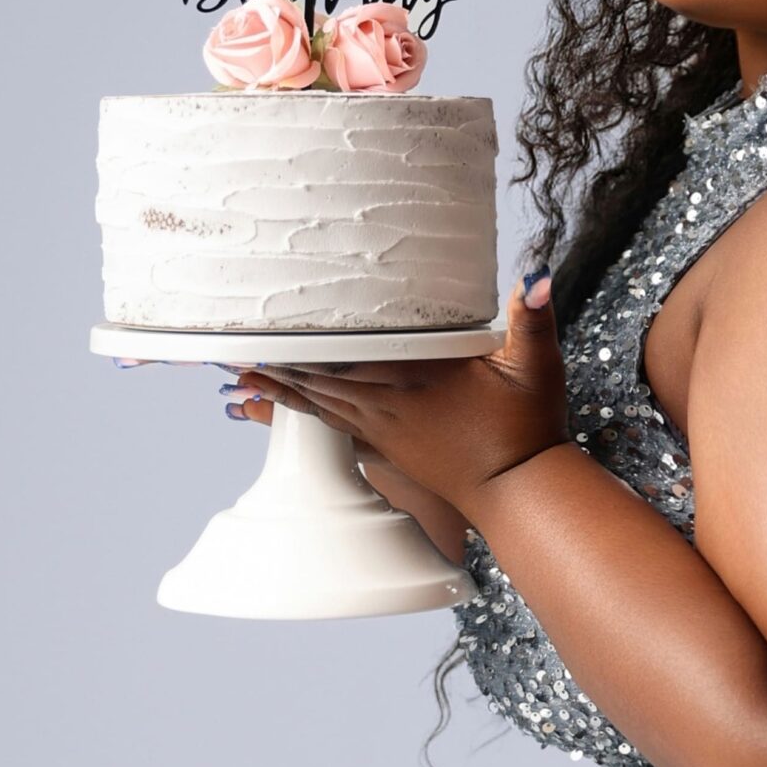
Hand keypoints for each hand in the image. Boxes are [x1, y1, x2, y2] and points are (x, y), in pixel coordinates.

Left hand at [225, 269, 567, 515]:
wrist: (521, 493)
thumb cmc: (527, 430)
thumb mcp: (536, 367)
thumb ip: (533, 318)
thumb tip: (536, 273)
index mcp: (416, 380)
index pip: (347, 357)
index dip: (302, 344)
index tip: (263, 331)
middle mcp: (390, 408)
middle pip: (320, 382)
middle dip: (275, 367)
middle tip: (230, 352)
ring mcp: (387, 434)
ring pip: (321, 409)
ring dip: (281, 394)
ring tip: (241, 382)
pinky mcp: (391, 452)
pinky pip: (338, 434)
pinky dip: (307, 422)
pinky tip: (287, 419)